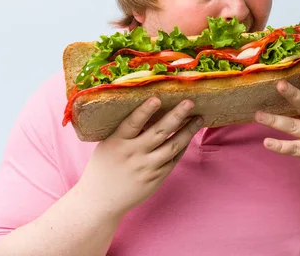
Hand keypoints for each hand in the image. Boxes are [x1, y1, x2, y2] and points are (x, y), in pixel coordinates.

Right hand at [76, 98, 203, 217]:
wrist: (100, 201)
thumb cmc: (104, 166)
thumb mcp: (108, 145)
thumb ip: (127, 131)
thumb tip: (151, 110)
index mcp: (117, 142)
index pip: (132, 123)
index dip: (144, 111)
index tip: (157, 98)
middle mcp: (133, 154)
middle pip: (159, 132)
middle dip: (176, 116)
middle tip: (190, 102)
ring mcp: (146, 167)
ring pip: (172, 146)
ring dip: (188, 131)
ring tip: (199, 118)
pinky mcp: (156, 178)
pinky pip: (173, 159)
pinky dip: (182, 146)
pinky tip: (189, 135)